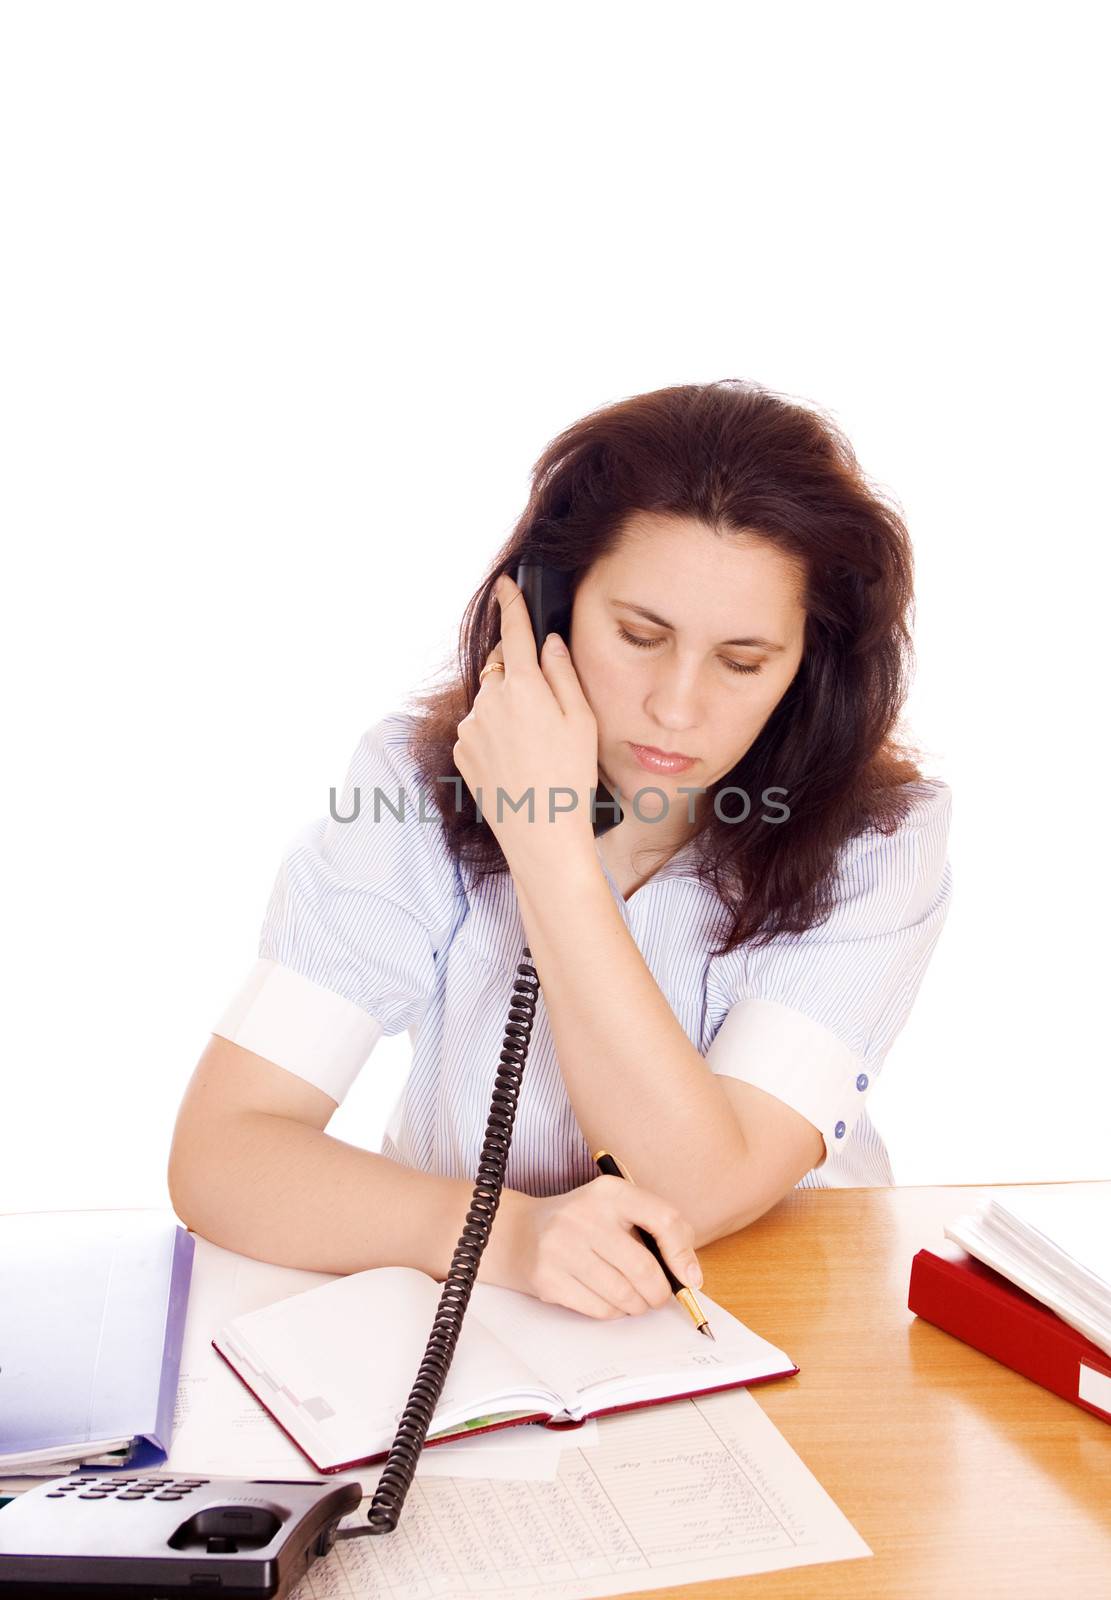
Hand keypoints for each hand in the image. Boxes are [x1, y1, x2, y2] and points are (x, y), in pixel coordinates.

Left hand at [452, 573, 598, 867]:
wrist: (540, 834)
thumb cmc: (570, 778)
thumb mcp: (581, 721)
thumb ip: (563, 674)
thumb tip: (549, 643)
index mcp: (523, 688)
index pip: (514, 633)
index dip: (512, 604)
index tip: (506, 586)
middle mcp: (489, 701)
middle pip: (501, 668)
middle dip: (518, 673)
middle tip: (544, 708)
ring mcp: (471, 727)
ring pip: (490, 701)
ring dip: (507, 709)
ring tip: (534, 748)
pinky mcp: (461, 750)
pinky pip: (478, 728)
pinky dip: (493, 734)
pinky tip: (516, 760)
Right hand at [501, 1176, 703, 1319]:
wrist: (518, 1233)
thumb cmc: (580, 1225)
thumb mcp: (615, 1210)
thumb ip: (654, 1230)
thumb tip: (690, 1274)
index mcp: (609, 1191)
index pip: (663, 1219)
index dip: (683, 1254)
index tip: (690, 1278)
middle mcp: (585, 1215)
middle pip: (644, 1268)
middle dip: (660, 1292)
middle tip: (658, 1296)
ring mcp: (562, 1246)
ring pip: (623, 1294)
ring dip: (637, 1305)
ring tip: (633, 1299)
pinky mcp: (548, 1277)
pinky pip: (600, 1309)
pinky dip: (613, 1312)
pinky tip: (608, 1300)